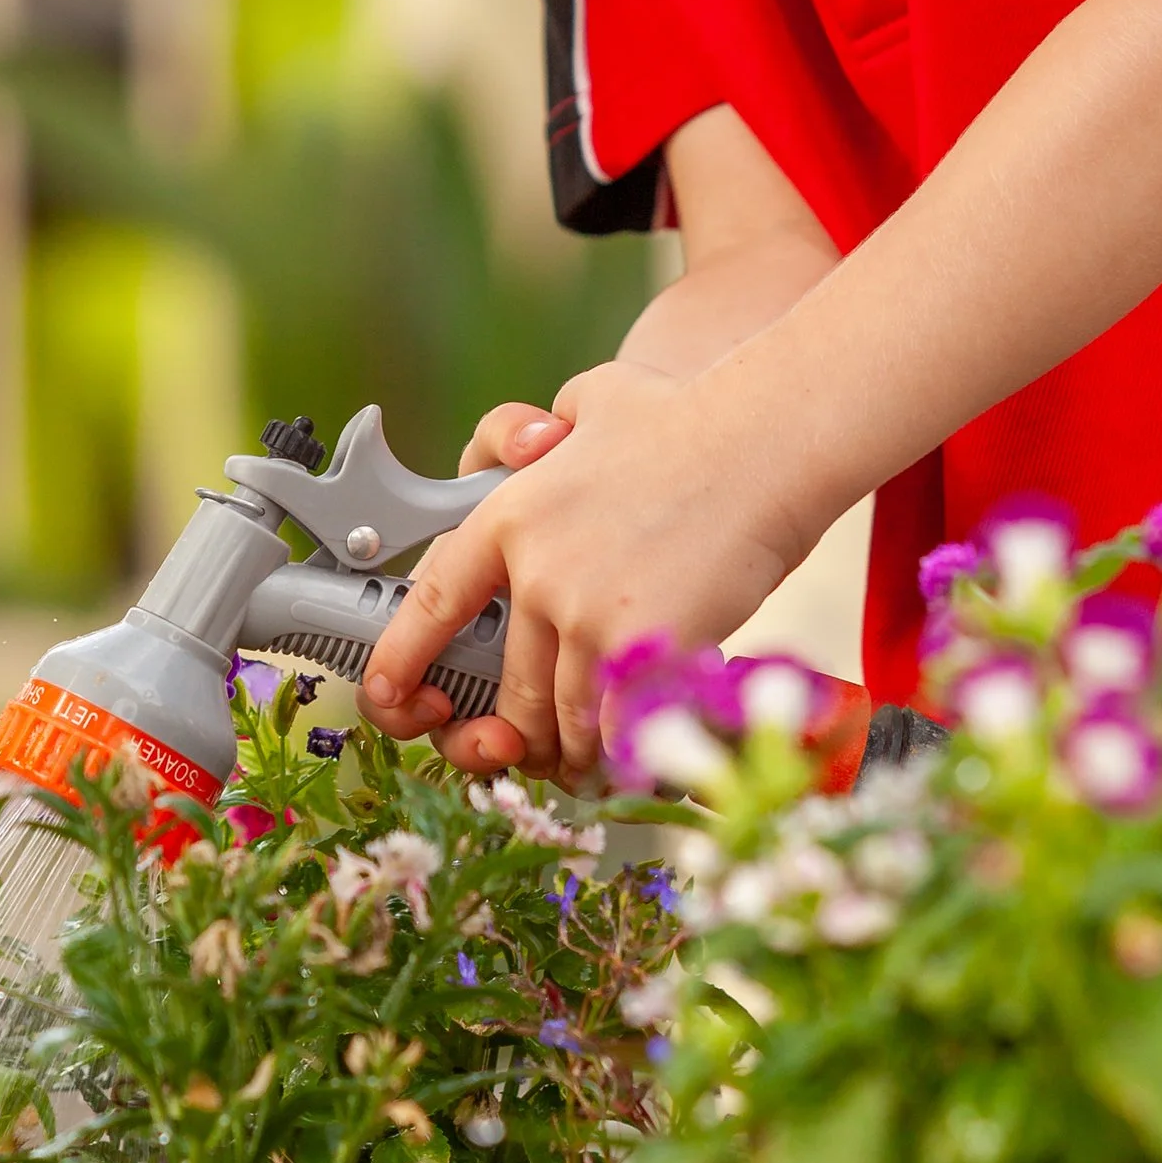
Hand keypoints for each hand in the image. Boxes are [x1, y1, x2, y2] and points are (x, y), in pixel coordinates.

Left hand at [361, 362, 812, 780]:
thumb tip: (539, 440)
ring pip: (562, 716)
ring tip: (593, 760)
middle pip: (511, 686)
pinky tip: (632, 754)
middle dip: (525, 729)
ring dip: (576, 748)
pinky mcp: (643, 648)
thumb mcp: (594, 401)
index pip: (433, 602)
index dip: (403, 660)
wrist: (767, 440)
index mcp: (508, 516)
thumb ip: (550, 432)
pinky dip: (619, 750)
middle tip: (545, 748)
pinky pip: (613, 728)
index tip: (394, 697)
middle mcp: (536, 572)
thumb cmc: (691, 414)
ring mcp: (587, 615)